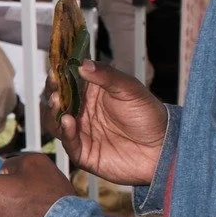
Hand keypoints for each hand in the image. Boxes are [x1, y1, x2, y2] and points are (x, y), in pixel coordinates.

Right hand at [54, 62, 168, 185]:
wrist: (162, 149)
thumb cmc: (149, 116)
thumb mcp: (130, 89)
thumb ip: (107, 76)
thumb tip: (83, 64)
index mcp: (92, 92)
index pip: (69, 80)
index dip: (60, 73)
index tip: (56, 67)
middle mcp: (83, 111)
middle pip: (58, 100)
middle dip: (53, 91)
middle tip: (54, 84)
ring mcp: (81, 132)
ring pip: (56, 121)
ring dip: (53, 111)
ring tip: (57, 102)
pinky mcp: (83, 152)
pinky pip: (68, 142)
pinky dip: (65, 132)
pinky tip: (68, 121)